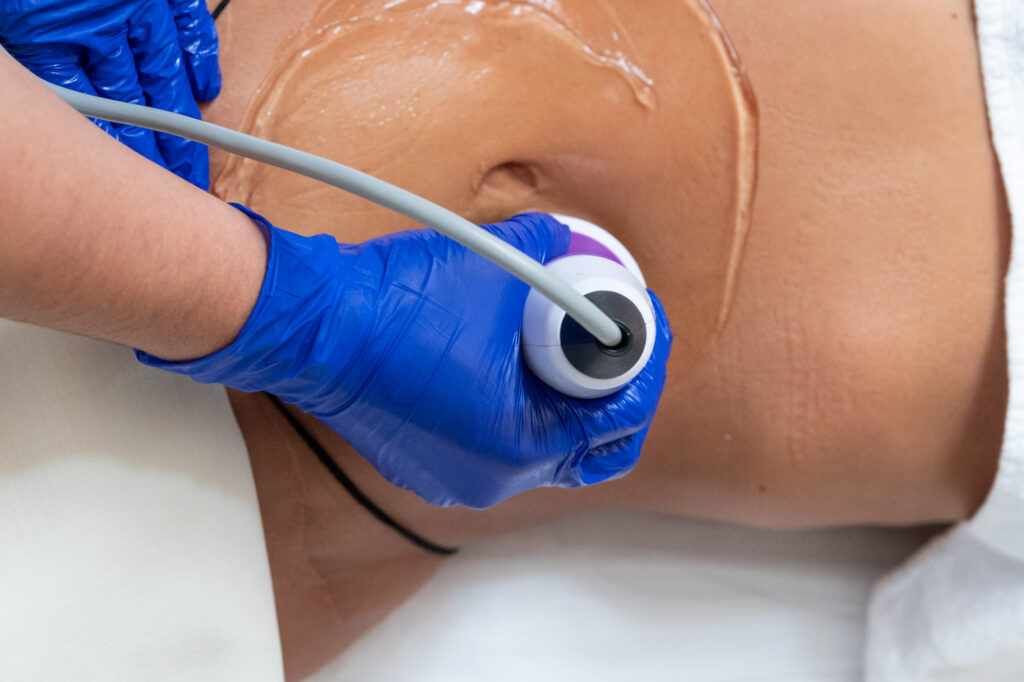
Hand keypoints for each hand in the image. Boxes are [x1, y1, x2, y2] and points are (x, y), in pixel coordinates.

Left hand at [0, 0, 220, 187]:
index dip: (107, 153)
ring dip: (179, 122)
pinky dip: (200, 62)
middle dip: (152, 154)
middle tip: (168, 190)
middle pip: (131, 105)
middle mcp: (98, 25)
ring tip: (190, 162)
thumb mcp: (8, 26)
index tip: (120, 190)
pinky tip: (206, 91)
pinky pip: (191, 30)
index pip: (82, 112)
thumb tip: (44, 113)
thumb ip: (25, 68)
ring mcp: (138, 7)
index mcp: (45, 32)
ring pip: (165, 76)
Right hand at [138, 208, 672, 507]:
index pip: (617, 422)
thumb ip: (554, 255)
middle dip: (605, 398)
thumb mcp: (499, 265)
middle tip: (612, 351)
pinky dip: (511, 412)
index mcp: (522, 444)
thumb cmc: (398, 302)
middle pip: (582, 448)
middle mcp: (491, 477)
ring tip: (560, 352)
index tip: (645, 334)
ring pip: (535, 448)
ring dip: (556, 404)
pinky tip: (506, 368)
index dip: (643, 372)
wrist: (311, 323)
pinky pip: (490, 445)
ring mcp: (452, 477)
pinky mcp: (421, 463)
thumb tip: (568, 244)